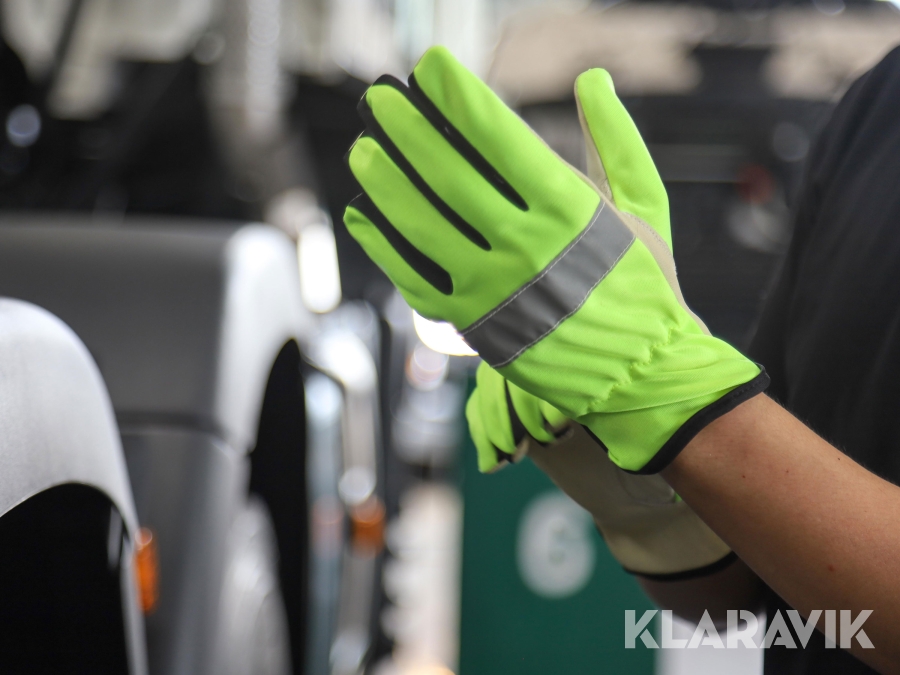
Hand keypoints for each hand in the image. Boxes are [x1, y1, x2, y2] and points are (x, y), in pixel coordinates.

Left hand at [345, 46, 765, 472]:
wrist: (637, 371)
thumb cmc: (642, 283)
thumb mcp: (645, 205)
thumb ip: (616, 139)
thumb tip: (592, 78)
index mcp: (569, 211)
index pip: (499, 138)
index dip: (458, 96)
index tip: (431, 65)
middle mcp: (525, 248)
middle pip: (448, 176)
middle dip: (408, 130)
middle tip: (378, 99)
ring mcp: (492, 290)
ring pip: (421, 225)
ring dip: (384, 182)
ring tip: (363, 150)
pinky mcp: (473, 323)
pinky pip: (414, 278)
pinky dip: (383, 245)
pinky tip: (363, 214)